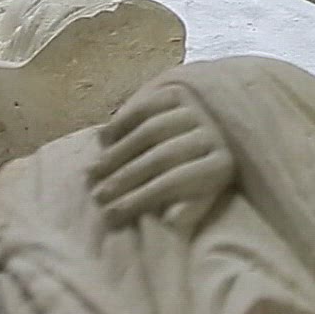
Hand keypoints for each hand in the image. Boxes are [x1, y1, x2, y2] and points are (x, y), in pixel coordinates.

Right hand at [89, 81, 234, 228]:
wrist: (211, 131)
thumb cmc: (197, 177)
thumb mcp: (198, 198)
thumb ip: (186, 210)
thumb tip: (170, 220)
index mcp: (221, 165)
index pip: (175, 183)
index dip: (141, 199)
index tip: (112, 215)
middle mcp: (214, 133)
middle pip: (161, 157)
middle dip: (125, 178)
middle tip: (97, 196)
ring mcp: (197, 109)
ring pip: (150, 131)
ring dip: (117, 153)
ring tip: (93, 173)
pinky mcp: (180, 92)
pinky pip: (145, 107)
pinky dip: (121, 123)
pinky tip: (102, 140)